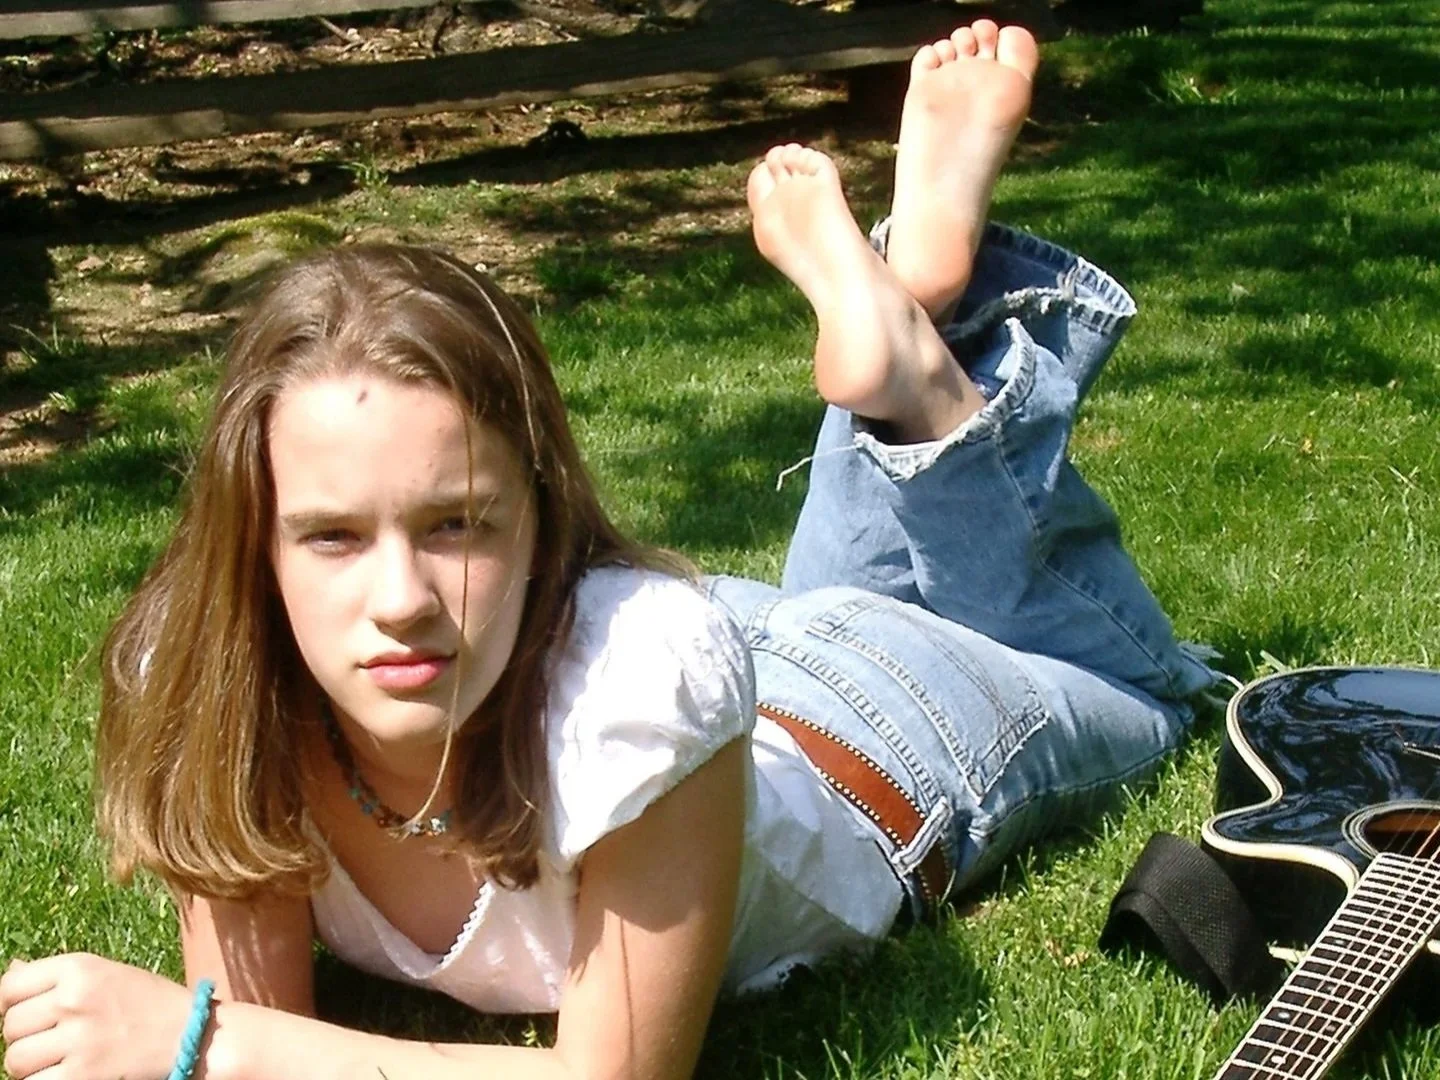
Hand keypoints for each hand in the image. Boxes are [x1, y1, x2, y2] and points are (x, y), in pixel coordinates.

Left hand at [1, 954, 191, 1079]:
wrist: (192, 1035)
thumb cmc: (148, 1003)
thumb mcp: (107, 974)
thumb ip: (58, 976)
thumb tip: (9, 971)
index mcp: (80, 968)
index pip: (9, 987)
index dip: (7, 1006)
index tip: (23, 1017)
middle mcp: (75, 999)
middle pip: (11, 1026)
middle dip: (25, 1038)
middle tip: (52, 1042)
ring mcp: (79, 1039)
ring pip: (15, 1060)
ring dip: (31, 1067)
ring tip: (58, 1061)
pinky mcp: (83, 1075)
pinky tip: (65, 1075)